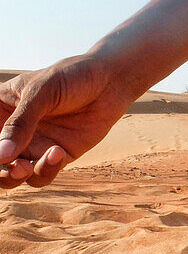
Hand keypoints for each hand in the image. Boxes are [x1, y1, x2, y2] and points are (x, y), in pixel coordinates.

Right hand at [0, 56, 138, 189]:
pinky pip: (42, 173)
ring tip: (24, 168)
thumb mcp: (42, 93)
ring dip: (14, 177)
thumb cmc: (72, 77)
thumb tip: (1, 155)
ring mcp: (34, 145)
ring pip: (13, 175)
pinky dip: (45, 170)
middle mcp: (14, 130)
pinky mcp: (57, 156)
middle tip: (8, 167)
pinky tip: (56, 153)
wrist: (111, 82)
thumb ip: (21, 122)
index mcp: (1, 109)